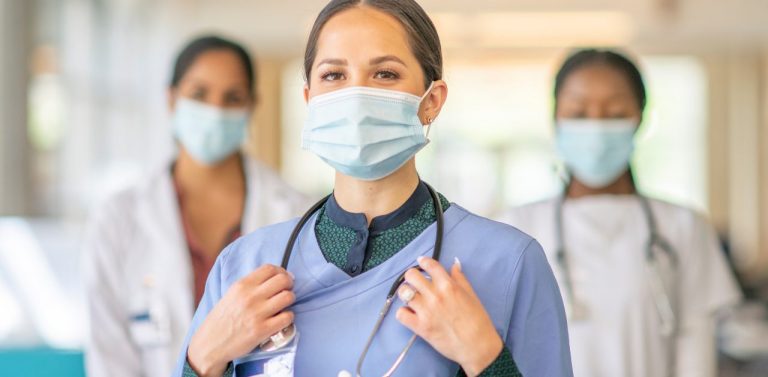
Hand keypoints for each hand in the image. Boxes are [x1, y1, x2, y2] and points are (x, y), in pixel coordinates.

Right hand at [187, 264, 294, 376]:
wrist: (210, 344)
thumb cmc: (222, 319)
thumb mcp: (231, 294)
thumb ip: (250, 285)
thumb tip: (276, 277)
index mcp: (241, 285)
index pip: (270, 268)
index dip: (281, 271)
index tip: (283, 277)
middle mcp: (250, 297)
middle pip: (283, 280)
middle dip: (289, 284)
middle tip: (286, 291)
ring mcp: (257, 314)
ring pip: (288, 297)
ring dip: (290, 300)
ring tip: (283, 306)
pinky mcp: (262, 330)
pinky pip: (287, 317)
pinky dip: (288, 317)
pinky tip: (281, 319)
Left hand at [396, 257, 502, 376]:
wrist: (478, 346)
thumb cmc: (478, 320)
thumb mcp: (471, 294)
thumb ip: (460, 278)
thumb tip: (454, 264)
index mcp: (449, 285)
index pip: (430, 265)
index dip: (423, 261)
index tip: (421, 262)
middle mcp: (435, 295)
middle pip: (411, 275)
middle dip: (412, 277)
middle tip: (416, 283)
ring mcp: (426, 311)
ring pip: (403, 292)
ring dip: (406, 293)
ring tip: (411, 298)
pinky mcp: (420, 327)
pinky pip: (401, 314)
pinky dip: (403, 312)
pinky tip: (410, 313)